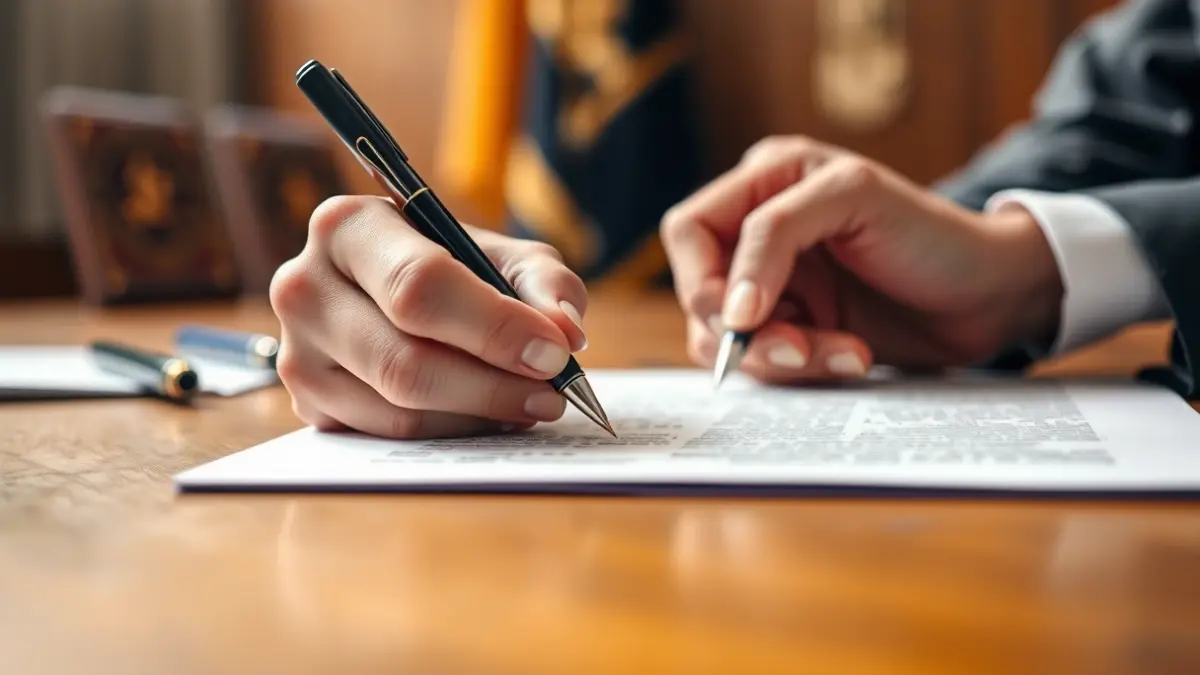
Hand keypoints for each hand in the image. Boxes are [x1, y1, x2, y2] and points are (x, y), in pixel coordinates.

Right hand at [269, 196, 587, 437]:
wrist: (397, 293)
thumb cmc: (455, 267)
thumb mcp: (505, 255)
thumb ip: (545, 283)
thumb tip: (564, 331)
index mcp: (347, 226)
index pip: (418, 286)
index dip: (493, 326)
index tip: (553, 352)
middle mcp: (302, 286)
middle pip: (404, 360)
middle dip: (492, 384)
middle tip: (551, 394)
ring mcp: (295, 352)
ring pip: (398, 408)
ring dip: (477, 415)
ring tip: (529, 404)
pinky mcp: (307, 404)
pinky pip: (386, 435)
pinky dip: (450, 432)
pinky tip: (486, 415)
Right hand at [660, 136, 1063, 381]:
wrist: (991, 296)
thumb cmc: (933, 235)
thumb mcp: (853, 199)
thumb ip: (774, 235)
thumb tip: (729, 306)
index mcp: (764, 181)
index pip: (689, 231)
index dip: (706, 278)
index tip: (747, 315)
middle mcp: (757, 233)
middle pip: (701, 293)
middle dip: (746, 331)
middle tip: (799, 350)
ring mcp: (774, 286)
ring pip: (727, 337)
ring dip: (779, 357)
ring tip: (843, 354)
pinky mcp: (794, 329)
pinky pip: (763, 362)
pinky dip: (803, 369)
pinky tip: (852, 357)